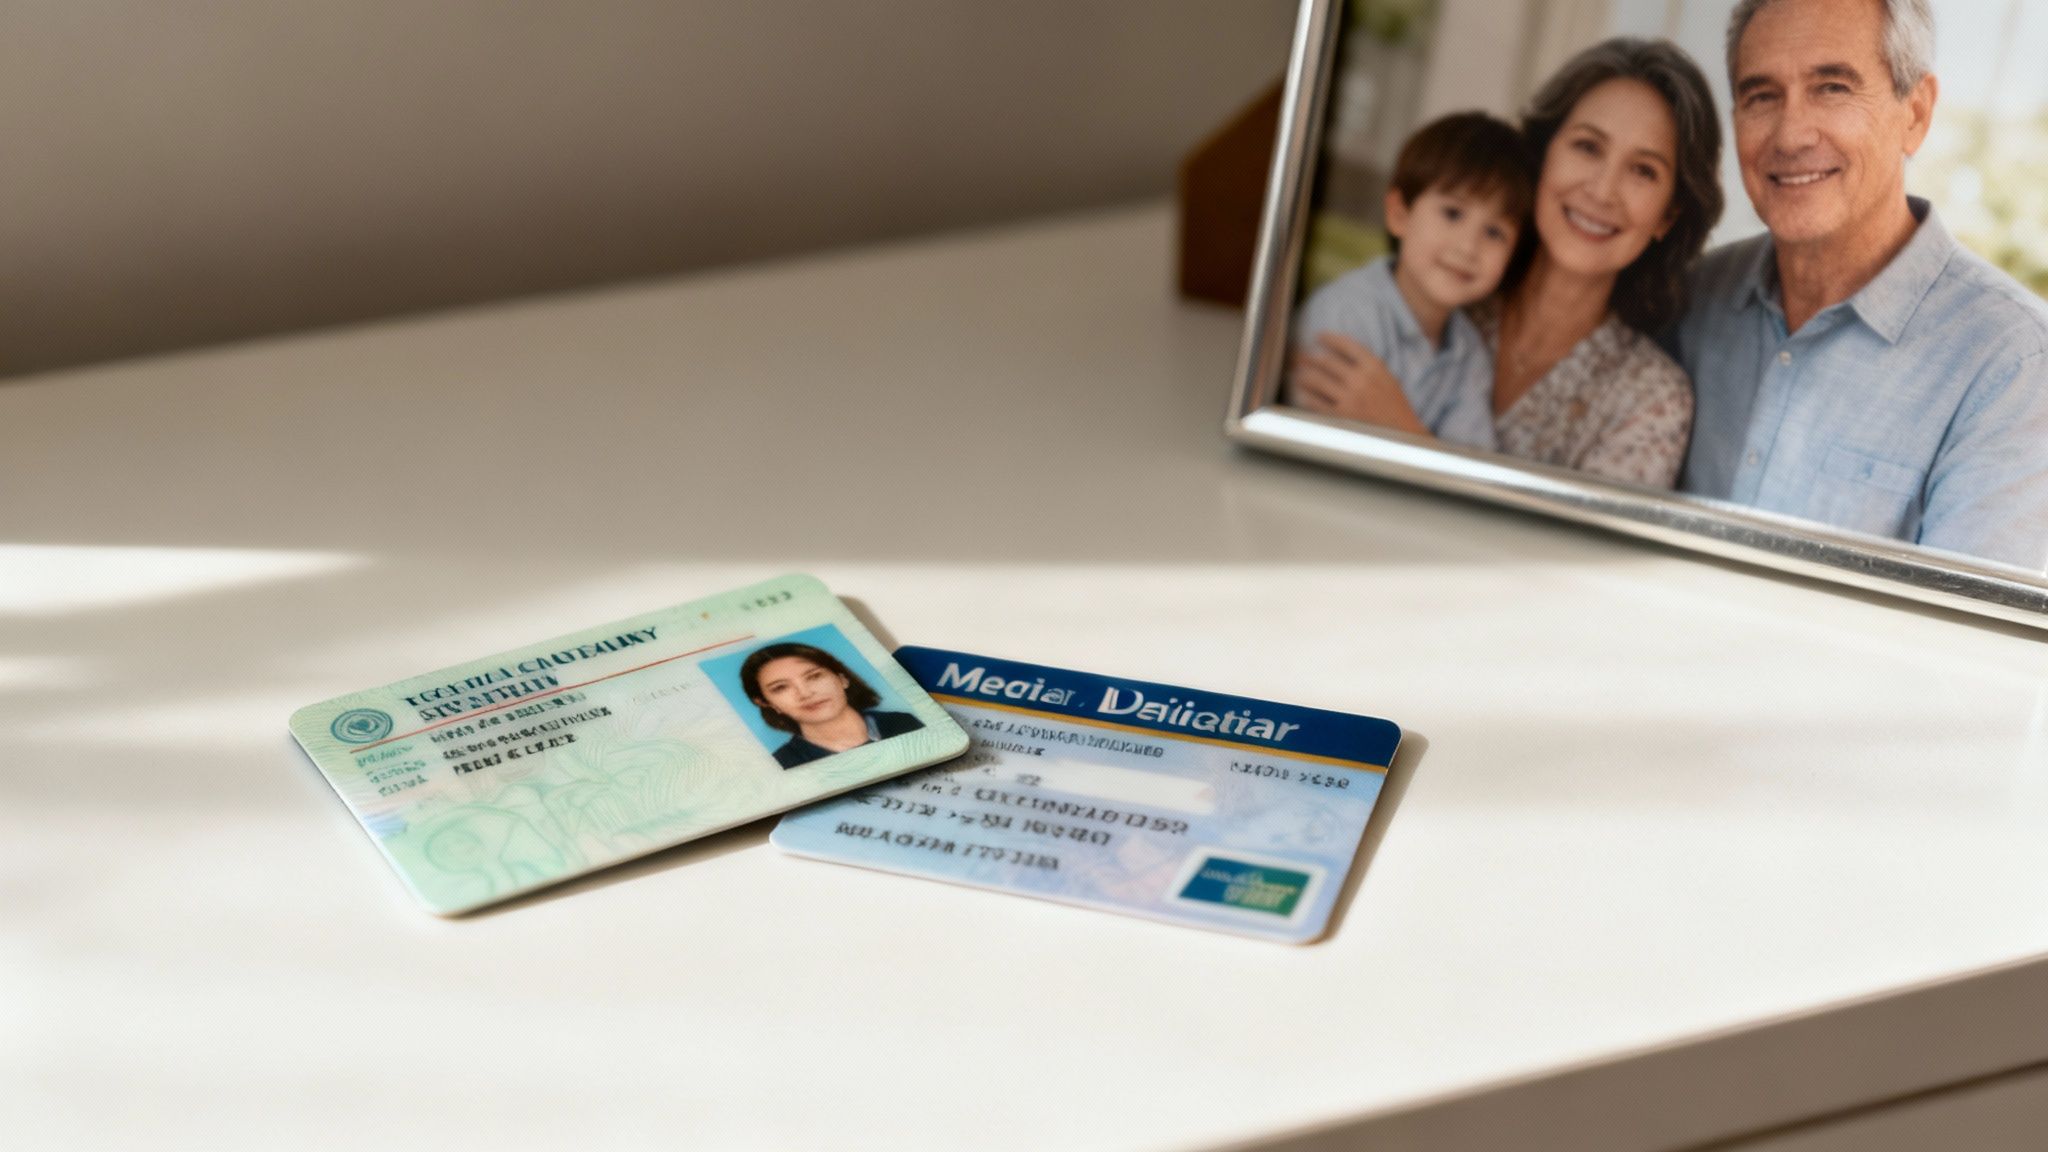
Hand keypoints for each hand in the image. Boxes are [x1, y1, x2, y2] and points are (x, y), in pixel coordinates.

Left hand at [1288, 333, 1429, 436]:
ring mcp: (1350, 398)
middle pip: (1327, 362)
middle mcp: (1360, 380)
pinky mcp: (1342, 416)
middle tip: (1299, 355)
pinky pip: (1317, 403)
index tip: (1319, 336)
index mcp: (1374, 367)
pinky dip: (1306, 397)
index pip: (1347, 345)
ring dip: (1304, 375)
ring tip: (1297, 373)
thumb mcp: (1387, 377)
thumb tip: (1342, 353)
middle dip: (1309, 357)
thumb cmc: (1395, 404)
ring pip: (1317, 380)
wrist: (1403, 431)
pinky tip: (1302, 394)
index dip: (1330, 338)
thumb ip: (1367, 364)